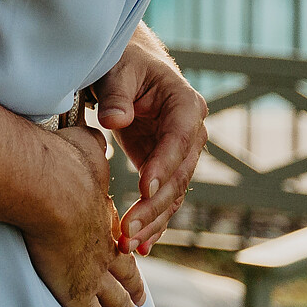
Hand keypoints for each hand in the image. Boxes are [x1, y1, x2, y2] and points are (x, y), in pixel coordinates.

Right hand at [22, 123, 146, 306]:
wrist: (49, 185)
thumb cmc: (58, 160)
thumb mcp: (82, 145)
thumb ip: (89, 142)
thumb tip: (95, 130)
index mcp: (103, 214)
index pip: (117, 235)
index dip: (125, 247)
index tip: (129, 255)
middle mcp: (104, 246)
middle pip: (123, 274)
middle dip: (132, 291)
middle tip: (141, 306)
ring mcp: (93, 271)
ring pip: (115, 304)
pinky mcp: (78, 291)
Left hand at [92, 27, 206, 250]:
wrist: (128, 63)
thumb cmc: (122, 61)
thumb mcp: (117, 70)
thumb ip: (116, 96)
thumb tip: (114, 121)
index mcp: (186, 104)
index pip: (179, 140)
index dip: (164, 165)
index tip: (145, 188)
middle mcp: (191, 132)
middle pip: (178, 175)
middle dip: (155, 205)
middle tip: (129, 230)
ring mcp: (180, 152)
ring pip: (173, 193)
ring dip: (153, 221)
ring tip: (130, 245)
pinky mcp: (165, 165)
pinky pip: (163, 197)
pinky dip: (153, 221)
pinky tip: (141, 245)